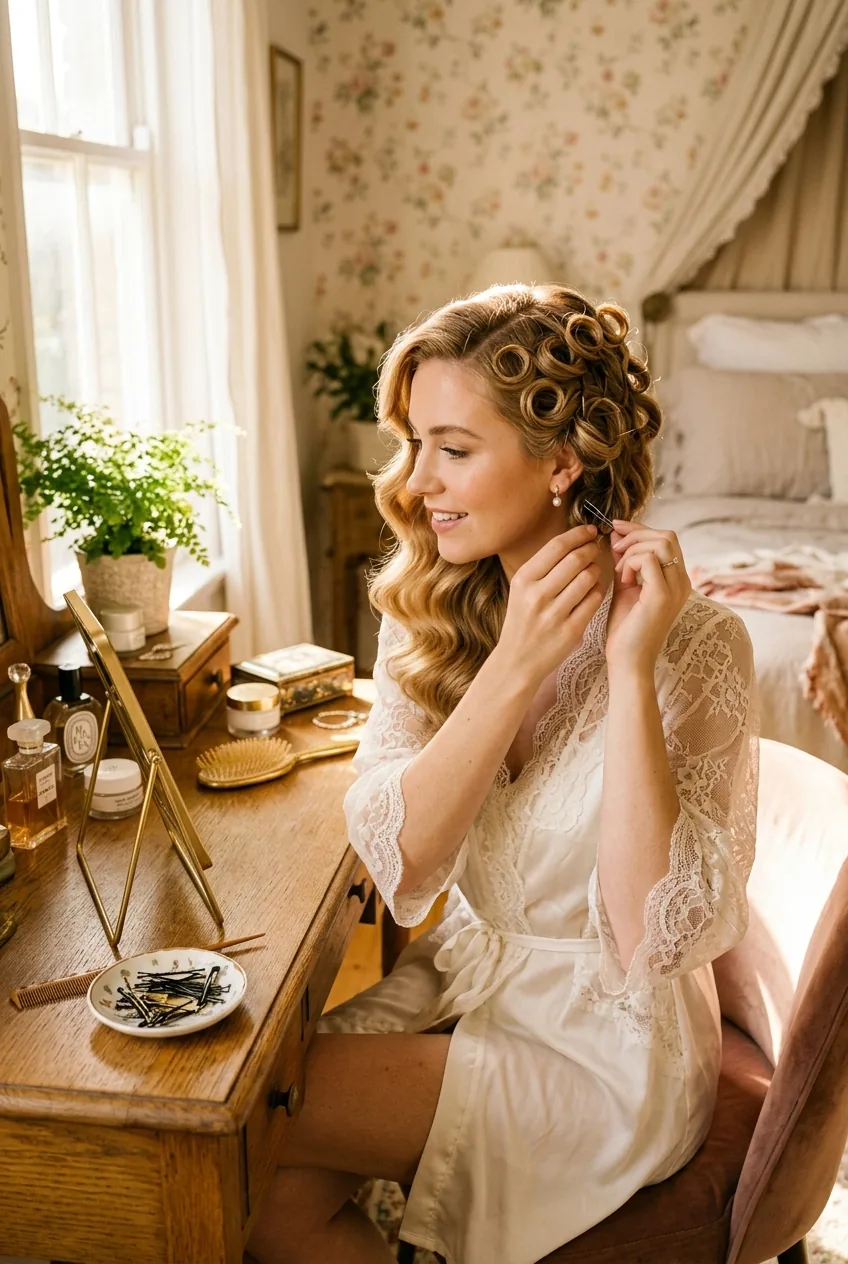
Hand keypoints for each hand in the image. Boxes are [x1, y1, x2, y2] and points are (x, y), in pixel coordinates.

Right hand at [496, 524, 605, 686]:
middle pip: (576, 559)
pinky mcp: (571, 630)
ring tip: (593, 571)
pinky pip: (594, 600)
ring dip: (596, 570)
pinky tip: (592, 591)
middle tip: (595, 548)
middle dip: (591, 549)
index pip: (557, 546)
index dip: (578, 534)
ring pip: (588, 578)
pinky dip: (598, 591)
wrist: (517, 660)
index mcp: (523, 579)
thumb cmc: (523, 620)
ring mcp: (554, 614)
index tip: (589, 531)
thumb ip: (544, 567)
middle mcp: (537, 595)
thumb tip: (573, 540)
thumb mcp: (522, 590)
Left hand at [605, 519, 690, 675]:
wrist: (627, 661)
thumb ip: (624, 560)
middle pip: (667, 535)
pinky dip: (631, 563)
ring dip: (632, 550)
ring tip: (619, 571)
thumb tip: (617, 534)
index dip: (639, 528)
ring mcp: (675, 589)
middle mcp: (682, 582)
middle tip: (614, 548)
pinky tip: (623, 581)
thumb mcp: (624, 585)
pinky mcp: (663, 596)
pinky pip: (650, 560)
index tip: (616, 528)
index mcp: (676, 579)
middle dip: (636, 534)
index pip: (665, 538)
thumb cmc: (625, 629)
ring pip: (661, 543)